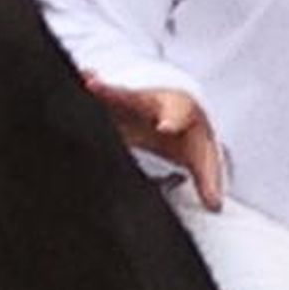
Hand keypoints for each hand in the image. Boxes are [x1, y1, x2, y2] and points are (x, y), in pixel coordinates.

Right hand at [82, 75, 224, 209]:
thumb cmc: (189, 132)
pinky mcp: (112, 109)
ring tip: (80, 84)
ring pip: (109, 96)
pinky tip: (72, 86)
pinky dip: (83, 95)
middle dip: (115, 94)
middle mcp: (150, 102)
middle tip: (96, 87)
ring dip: (93, 91)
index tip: (165, 127)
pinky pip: (97, 102)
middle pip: (133, 97)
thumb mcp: (201, 154)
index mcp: (178, 111)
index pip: (177, 115)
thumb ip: (208, 179)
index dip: (172, 120)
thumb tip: (215, 205)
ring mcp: (128, 103)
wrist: (181, 109)